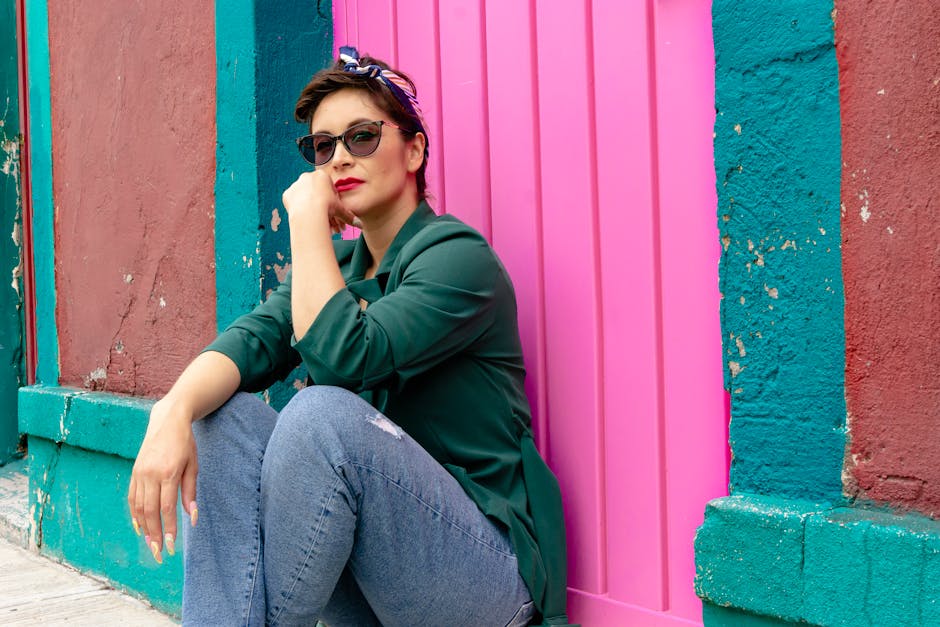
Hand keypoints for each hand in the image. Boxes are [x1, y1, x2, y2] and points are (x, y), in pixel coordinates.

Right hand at [127, 399, 197, 563]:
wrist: (167, 421)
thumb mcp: (193, 466)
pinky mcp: (134, 472)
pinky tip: (139, 527)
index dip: (168, 528)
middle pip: (150, 511)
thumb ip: (191, 492)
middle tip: (159, 554)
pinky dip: (134, 514)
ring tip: (150, 545)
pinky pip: (132, 498)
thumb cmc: (185, 444)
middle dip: (154, 534)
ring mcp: (139, 473)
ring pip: (139, 507)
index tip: (170, 546)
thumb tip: (192, 518)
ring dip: (144, 529)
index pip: (166, 508)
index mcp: (168, 473)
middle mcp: (150, 474)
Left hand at [283, 170, 360, 233]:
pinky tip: (304, 217)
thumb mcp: (340, 211)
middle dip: (321, 206)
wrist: (309, 213)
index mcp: (322, 176)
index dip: (332, 202)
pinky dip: (299, 209)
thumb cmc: (327, 209)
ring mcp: (296, 185)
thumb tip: (360, 226)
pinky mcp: (287, 194)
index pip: (329, 188)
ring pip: (305, 197)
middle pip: (316, 192)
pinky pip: (294, 201)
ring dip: (310, 208)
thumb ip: (349, 216)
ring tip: (315, 222)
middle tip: (325, 219)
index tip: (333, 212)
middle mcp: (307, 177)